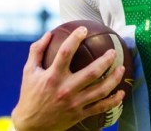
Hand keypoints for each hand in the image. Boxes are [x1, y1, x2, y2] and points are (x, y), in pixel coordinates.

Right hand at [11, 27, 125, 130]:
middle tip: (113, 51)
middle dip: (106, 60)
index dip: (75, 38)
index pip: (65, 53)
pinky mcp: (80, 114)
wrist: (31, 126)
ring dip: (114, 78)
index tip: (83, 29)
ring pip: (101, 90)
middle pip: (91, 72)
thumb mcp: (28, 72)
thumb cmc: (30, 95)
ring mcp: (74, 103)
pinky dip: (114, 101)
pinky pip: (101, 108)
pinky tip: (121, 93)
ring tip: (122, 68)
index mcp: (52, 77)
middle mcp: (65, 90)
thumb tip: (49, 33)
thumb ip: (37, 51)